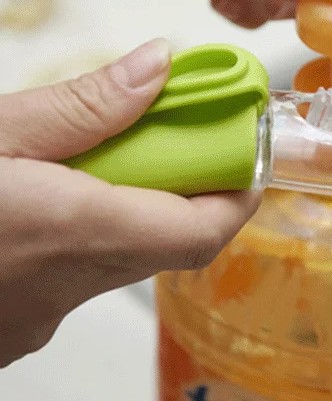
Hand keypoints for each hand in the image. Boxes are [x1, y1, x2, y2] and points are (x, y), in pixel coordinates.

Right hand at [0, 39, 259, 367]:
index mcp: (70, 233)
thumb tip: (161, 66)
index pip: (205, 231)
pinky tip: (30, 203)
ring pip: (118, 257)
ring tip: (79, 158)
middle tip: (157, 132)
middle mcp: (64, 290)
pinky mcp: (8, 334)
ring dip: (121, 205)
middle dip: (175, 184)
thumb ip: (82, 105)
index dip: (239, 188)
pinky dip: (76, 234)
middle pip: (167, 239)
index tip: (240, 143)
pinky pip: (70, 278)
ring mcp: (34, 322)